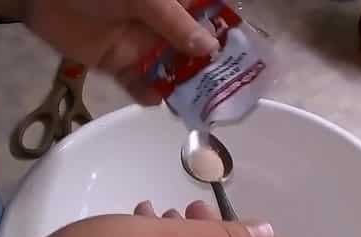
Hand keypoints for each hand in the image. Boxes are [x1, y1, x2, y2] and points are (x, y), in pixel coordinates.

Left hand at [22, 0, 218, 104]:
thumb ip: (174, 22)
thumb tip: (208, 47)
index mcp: (172, 0)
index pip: (207, 17)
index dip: (225, 35)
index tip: (244, 57)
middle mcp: (160, 23)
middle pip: (192, 49)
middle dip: (207, 69)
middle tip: (225, 90)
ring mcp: (139, 44)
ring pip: (168, 69)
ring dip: (181, 85)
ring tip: (196, 103)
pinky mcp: (116, 63)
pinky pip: (137, 84)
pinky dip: (147, 93)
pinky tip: (156, 99)